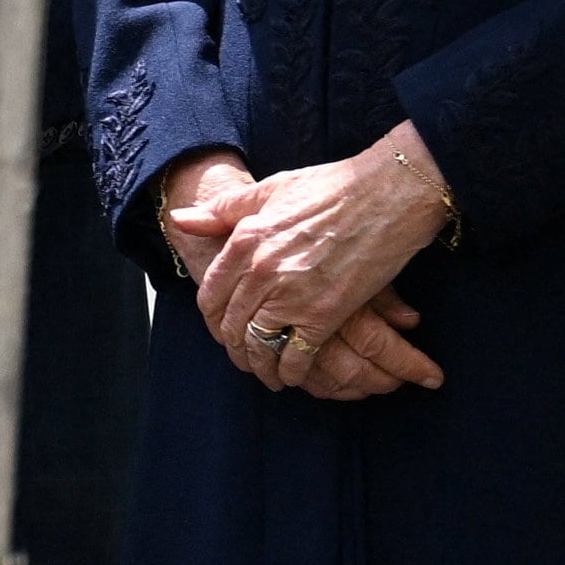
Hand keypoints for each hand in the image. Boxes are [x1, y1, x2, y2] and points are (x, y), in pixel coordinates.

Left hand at [173, 123, 452, 399]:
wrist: (384, 196)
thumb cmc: (329, 189)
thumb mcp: (268, 190)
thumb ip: (221, 210)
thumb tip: (180, 219)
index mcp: (244, 240)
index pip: (212, 294)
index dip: (212, 318)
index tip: (221, 328)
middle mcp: (260, 271)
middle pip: (232, 324)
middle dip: (234, 347)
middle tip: (242, 357)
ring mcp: (291, 295)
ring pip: (259, 345)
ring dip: (259, 365)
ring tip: (264, 373)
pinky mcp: (324, 314)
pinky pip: (295, 355)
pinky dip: (290, 371)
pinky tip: (292, 375)